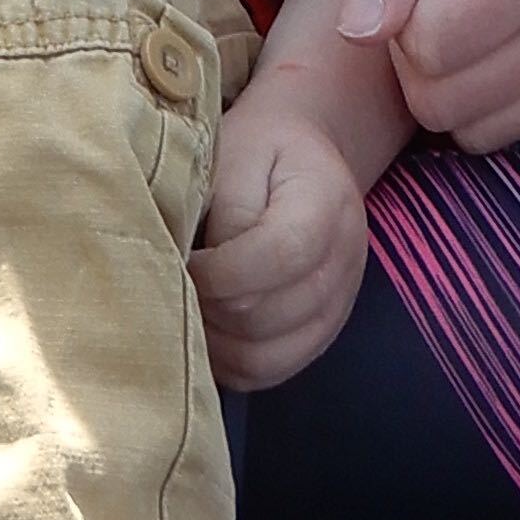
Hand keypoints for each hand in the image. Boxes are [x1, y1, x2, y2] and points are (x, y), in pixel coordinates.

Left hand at [197, 89, 373, 390]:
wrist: (304, 153)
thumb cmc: (260, 148)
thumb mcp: (238, 154)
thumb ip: (227, 209)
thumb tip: (205, 271)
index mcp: (328, 205)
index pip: (279, 256)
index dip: (219, 270)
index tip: (185, 258)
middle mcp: (345, 263)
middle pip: (269, 315)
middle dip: (209, 306)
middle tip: (175, 285)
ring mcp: (338, 306)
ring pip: (269, 356)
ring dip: (216, 342)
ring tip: (187, 308)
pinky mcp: (320, 334)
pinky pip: (272, 372)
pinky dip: (230, 363)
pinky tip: (207, 331)